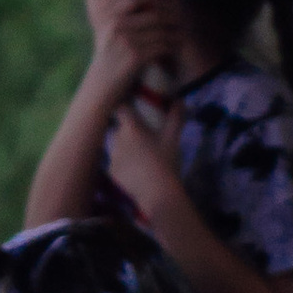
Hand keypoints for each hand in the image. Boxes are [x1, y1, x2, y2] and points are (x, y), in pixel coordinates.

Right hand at [84, 0, 182, 115]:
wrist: (100, 87)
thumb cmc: (109, 63)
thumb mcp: (110, 37)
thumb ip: (124, 21)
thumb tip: (148, 6)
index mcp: (112, 18)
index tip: (172, 3)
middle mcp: (118, 26)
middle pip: (154, 15)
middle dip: (173, 18)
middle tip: (184, 22)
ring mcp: (126, 41)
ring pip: (161, 31)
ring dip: (176, 34)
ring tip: (184, 35)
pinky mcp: (135, 57)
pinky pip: (162, 47)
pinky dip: (173, 47)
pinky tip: (178, 48)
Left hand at [104, 106, 186, 229]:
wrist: (157, 192)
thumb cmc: (166, 162)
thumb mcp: (173, 139)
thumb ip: (175, 118)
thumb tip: (180, 100)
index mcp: (131, 128)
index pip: (120, 109)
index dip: (125, 108)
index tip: (132, 111)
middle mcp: (117, 139)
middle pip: (118, 129)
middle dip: (126, 131)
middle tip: (141, 138)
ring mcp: (113, 156)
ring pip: (116, 147)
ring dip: (124, 148)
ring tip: (139, 158)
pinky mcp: (112, 172)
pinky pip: (116, 164)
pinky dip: (123, 165)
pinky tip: (136, 172)